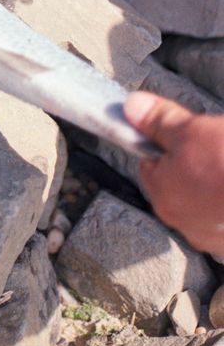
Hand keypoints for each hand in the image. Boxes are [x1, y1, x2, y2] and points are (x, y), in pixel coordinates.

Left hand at [125, 91, 223, 254]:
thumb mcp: (193, 130)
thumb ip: (158, 121)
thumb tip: (130, 108)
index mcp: (163, 195)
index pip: (150, 164)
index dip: (166, 143)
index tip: (184, 133)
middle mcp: (184, 223)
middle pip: (179, 182)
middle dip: (194, 163)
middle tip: (216, 147)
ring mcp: (214, 237)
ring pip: (205, 199)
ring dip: (215, 183)